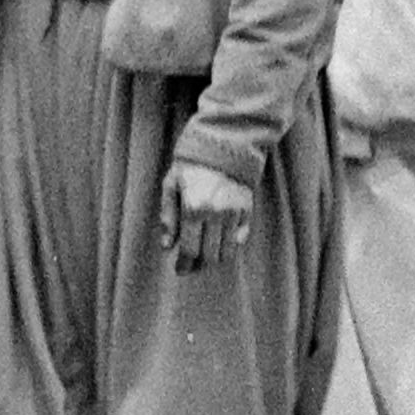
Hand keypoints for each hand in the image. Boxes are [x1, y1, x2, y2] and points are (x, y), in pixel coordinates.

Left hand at [158, 158, 255, 272]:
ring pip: (226, 252)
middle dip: (198, 264)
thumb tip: (167, 246)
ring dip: (214, 258)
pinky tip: (219, 241)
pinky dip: (230, 246)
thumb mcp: (171, 186)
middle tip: (190, 264)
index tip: (180, 269)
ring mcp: (234, 212)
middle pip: (209, 255)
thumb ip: (168, 217)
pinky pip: (240, 240)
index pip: (190, 249)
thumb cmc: (190, 165)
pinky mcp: (247, 210)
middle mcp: (216, 212)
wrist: (222, 145)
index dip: (184, 264)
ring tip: (204, 253)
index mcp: (193, 207)